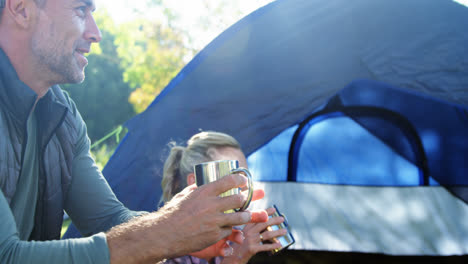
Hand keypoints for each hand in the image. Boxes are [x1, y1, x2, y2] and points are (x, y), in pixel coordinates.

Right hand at [107, 173, 266, 263]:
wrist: (165, 234)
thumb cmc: (173, 212)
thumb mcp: (184, 195)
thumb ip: (195, 187)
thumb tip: (199, 179)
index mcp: (204, 191)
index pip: (228, 181)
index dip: (239, 180)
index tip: (243, 181)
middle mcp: (211, 205)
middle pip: (238, 199)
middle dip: (244, 199)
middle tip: (244, 199)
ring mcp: (214, 221)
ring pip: (239, 217)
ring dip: (245, 215)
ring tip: (245, 214)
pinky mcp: (215, 235)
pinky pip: (228, 230)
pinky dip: (229, 229)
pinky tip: (226, 227)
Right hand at [221, 207, 287, 263]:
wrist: (231, 259)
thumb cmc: (237, 247)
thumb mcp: (241, 235)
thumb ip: (250, 229)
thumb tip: (264, 226)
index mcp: (245, 227)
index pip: (256, 217)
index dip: (265, 212)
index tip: (274, 209)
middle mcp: (248, 232)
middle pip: (263, 224)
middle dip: (274, 220)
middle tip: (282, 219)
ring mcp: (250, 240)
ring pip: (267, 234)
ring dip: (277, 232)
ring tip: (284, 231)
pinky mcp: (252, 249)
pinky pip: (265, 246)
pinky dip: (273, 245)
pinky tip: (279, 244)